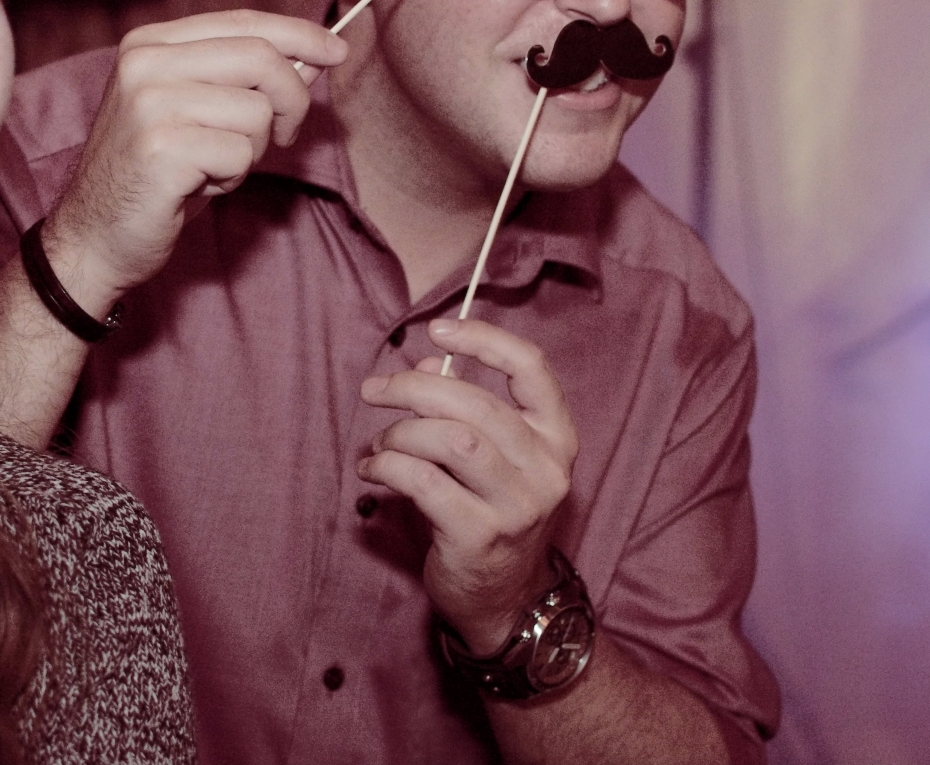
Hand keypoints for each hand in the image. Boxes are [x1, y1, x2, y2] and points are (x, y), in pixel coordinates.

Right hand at [41, 10, 344, 314]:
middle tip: (287, 135)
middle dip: (293, 99)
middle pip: (260, 57)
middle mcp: (145, 63)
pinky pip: (240, 153)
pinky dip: (233, 178)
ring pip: (257, 111)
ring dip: (253, 150)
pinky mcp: (160, 148)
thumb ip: (243, 79)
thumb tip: (314, 56)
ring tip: (214, 167)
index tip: (336, 49)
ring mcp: (149, 103)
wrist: (94, 236)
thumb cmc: (155, 175)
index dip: (298, 35)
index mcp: (150, 44)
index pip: (242, 22)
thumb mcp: (196, 111)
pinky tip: (198, 186)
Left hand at [357, 318, 578, 654]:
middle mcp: (547, 470)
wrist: (505, 599)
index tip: (438, 331)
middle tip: (375, 389)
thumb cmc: (490, 513)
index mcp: (557, 439)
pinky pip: (423, 481)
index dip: (484, 340)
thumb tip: (424, 365)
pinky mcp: (480, 536)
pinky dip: (387, 465)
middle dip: (414, 388)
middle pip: (477, 403)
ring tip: (380, 443)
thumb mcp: (490, 458)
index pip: (532, 370)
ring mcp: (517, 506)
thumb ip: (463, 407)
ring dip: (401, 432)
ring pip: (451, 439)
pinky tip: (372, 469)